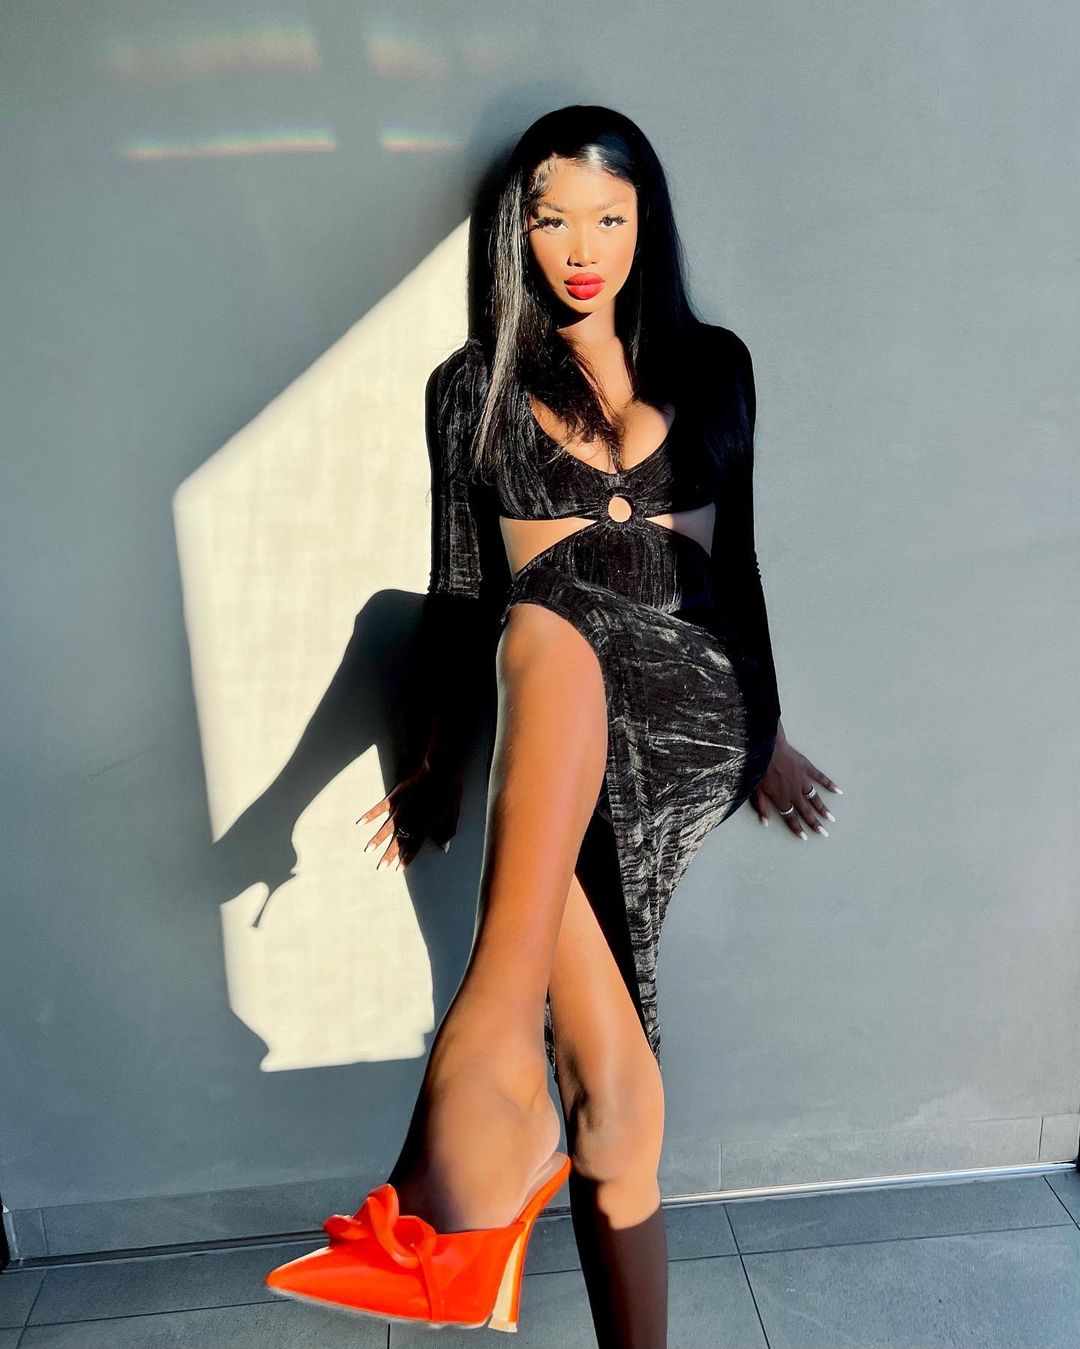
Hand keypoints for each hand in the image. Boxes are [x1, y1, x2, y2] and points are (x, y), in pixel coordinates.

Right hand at [356, 759, 463, 870]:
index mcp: (427, 822)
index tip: (397, 869)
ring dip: (378, 839)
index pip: (415, 844)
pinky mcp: (396, 793)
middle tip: (379, 868)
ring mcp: (403, 805)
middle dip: (389, 854)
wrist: (442, 766)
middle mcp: (413, 816)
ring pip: (389, 825)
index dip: (406, 857)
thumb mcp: (454, 812)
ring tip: (368, 850)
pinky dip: (371, 814)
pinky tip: (360, 822)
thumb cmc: (450, 790)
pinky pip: (381, 806)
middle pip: (399, 839)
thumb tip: (444, 848)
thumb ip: (448, 831)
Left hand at [752, 723, 841, 839]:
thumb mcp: (755, 789)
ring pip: (814, 798)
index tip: (805, 837)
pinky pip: (820, 778)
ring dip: (823, 809)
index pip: (790, 817)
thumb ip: (761, 806)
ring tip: (831, 818)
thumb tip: (765, 822)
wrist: (766, 747)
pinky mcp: (806, 768)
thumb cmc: (758, 767)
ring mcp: (801, 780)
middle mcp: (793, 792)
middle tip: (824, 833)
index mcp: (781, 798)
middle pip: (806, 811)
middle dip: (815, 823)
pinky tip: (837, 790)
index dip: (797, 828)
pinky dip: (829, 784)